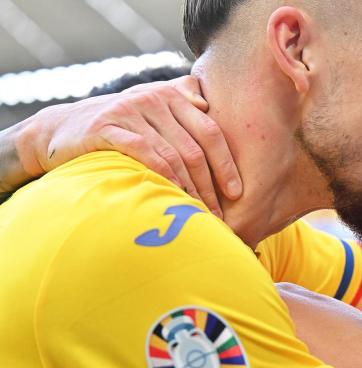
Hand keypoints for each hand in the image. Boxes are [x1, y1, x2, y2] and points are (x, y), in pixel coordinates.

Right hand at [16, 76, 240, 216]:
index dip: (227, 164)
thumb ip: (183, 105)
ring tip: (199, 214)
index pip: (211, 132)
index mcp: (172, 95)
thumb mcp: (152, 111)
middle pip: (195, 148)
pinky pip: (147, 155)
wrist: (61, 129)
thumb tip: (210, 107)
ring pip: (174, 155)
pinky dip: (165, 179)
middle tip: (219, 214)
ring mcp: (130, 110)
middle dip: (210, 185)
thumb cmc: (119, 127)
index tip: (237, 193)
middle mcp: (154, 98)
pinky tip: (174, 198)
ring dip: (191, 190)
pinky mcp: (108, 127)